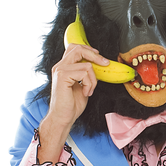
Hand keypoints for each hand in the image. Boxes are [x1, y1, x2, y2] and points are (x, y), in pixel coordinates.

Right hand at [36, 44, 108, 162]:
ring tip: (89, 90)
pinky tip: (85, 93)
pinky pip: (84, 73)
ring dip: (93, 79)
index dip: (88, 49)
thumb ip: (86, 74)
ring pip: (86, 64)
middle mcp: (60, 66)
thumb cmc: (71, 105)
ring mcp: (60, 70)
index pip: (74, 48)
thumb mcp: (82, 85)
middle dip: (95, 56)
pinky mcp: (62, 76)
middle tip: (105, 64)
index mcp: (63, 67)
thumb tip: (99, 66)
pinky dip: (89, 84)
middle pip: (78, 48)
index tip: (99, 57)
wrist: (63, 118)